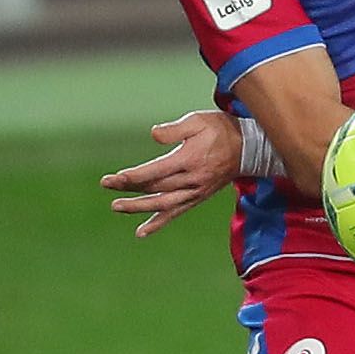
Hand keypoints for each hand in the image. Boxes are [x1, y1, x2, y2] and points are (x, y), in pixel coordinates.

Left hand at [100, 110, 240, 237]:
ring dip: (138, 207)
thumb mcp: (199, 120)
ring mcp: (194, 192)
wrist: (248, 149)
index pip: (155, 172)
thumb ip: (175, 129)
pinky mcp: (197, 198)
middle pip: (154, 188)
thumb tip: (153, 135)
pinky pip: (175, 213)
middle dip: (128, 187)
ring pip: (161, 204)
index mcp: (189, 160)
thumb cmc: (221, 130)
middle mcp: (191, 180)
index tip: (114, 178)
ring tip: (116, 206)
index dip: (133, 177)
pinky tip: (141, 232)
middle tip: (106, 184)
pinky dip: (158, 223)